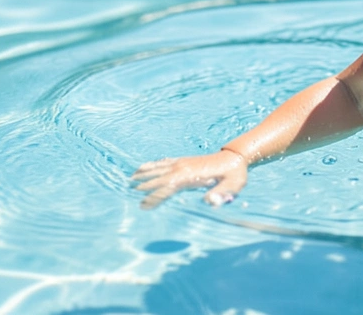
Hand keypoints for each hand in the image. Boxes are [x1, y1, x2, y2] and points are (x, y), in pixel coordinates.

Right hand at [131, 149, 248, 208]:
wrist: (236, 157)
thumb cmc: (234, 175)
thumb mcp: (232, 186)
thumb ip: (222, 194)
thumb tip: (212, 202)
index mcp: (191, 176)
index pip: (168, 188)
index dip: (156, 198)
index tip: (143, 206)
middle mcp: (183, 168)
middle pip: (158, 178)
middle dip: (143, 186)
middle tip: (127, 194)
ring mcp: (182, 162)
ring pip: (158, 168)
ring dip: (143, 174)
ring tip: (128, 180)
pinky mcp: (184, 160)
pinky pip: (163, 162)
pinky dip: (151, 165)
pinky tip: (142, 168)